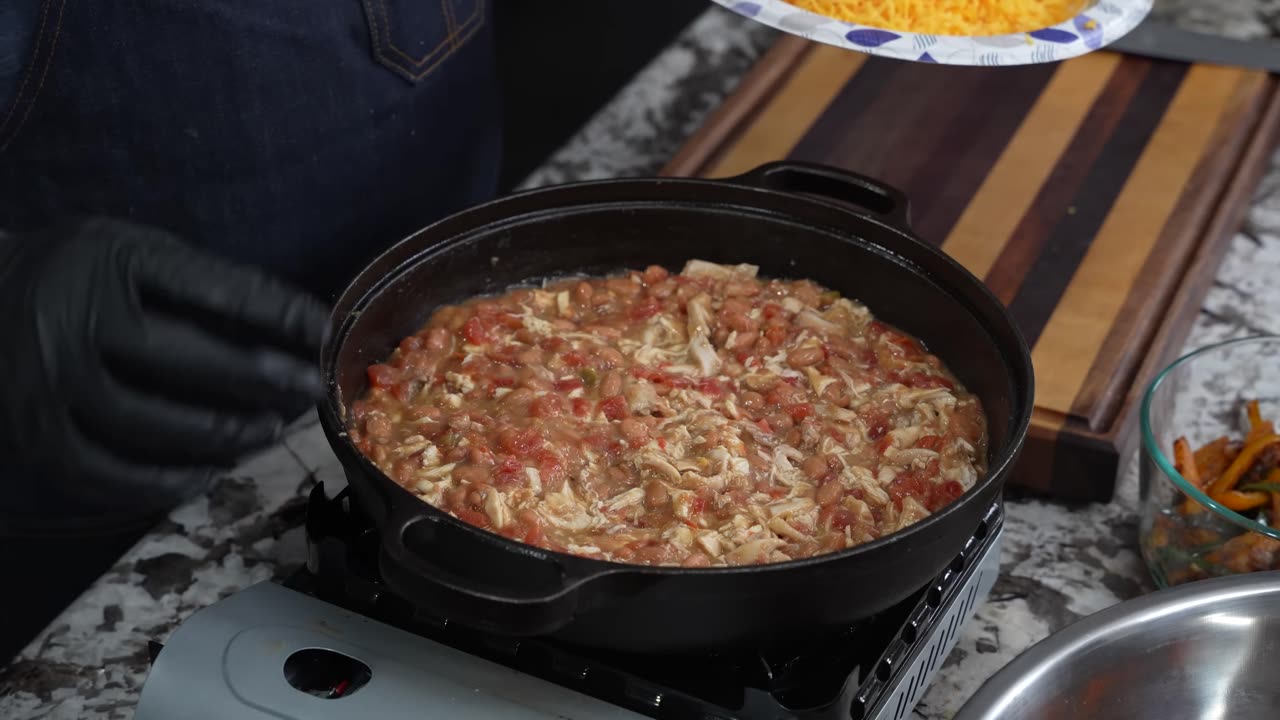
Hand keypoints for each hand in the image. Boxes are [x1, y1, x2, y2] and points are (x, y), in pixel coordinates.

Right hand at [0, 218, 329, 523]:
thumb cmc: (81, 275)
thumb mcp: (135, 251)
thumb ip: (202, 283)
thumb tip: (298, 326)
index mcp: (110, 260)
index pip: (212, 288)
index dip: (276, 312)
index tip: (322, 329)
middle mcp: (75, 318)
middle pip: (185, 360)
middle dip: (260, 379)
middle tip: (307, 390)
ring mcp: (49, 379)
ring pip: (149, 423)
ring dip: (220, 434)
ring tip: (266, 431)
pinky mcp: (33, 431)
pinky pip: (104, 472)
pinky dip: (163, 480)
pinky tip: (208, 471)